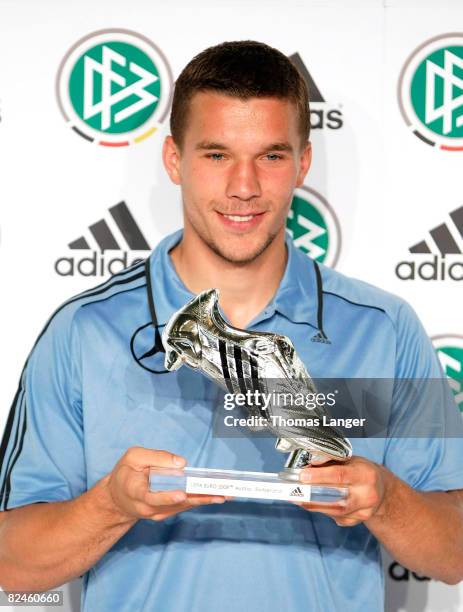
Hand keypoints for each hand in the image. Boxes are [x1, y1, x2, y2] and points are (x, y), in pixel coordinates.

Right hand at [106, 446, 227, 521]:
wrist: (118, 498)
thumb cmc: (126, 473)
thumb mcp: (134, 457)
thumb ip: (156, 457)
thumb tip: (182, 464)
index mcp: (136, 491)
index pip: (152, 496)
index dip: (167, 496)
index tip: (181, 494)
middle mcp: (148, 507)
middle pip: (176, 503)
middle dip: (200, 498)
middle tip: (221, 494)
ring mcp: (158, 513)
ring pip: (185, 505)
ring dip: (206, 499)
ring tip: (227, 493)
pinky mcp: (167, 513)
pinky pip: (186, 505)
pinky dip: (202, 499)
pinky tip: (218, 495)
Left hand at [296, 456, 393, 526]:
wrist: (381, 489)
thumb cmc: (361, 471)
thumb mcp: (350, 460)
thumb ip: (330, 461)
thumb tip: (309, 464)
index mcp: (365, 475)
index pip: (340, 476)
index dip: (320, 476)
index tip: (303, 475)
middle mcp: (367, 495)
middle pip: (337, 498)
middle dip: (313, 495)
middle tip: (294, 491)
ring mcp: (364, 511)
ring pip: (334, 511)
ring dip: (313, 505)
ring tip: (297, 497)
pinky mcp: (357, 521)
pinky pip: (335, 517)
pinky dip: (322, 510)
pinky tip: (312, 503)